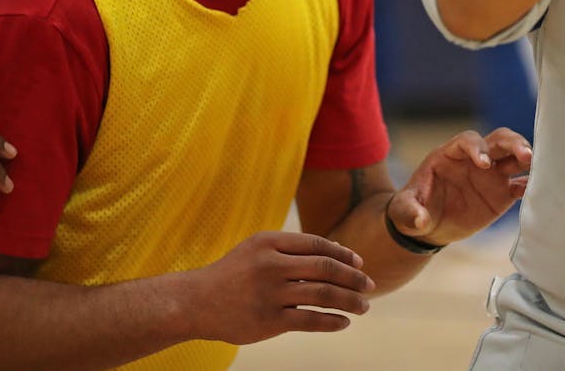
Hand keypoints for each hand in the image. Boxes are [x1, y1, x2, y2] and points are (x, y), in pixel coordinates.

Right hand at [188, 231, 373, 343]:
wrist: (194, 302)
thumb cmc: (233, 274)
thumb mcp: (258, 249)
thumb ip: (294, 247)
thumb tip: (339, 250)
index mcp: (269, 242)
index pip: (317, 244)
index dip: (343, 254)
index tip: (360, 264)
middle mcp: (271, 265)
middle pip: (326, 268)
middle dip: (353, 277)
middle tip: (370, 285)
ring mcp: (270, 294)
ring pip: (322, 294)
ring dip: (349, 301)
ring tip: (364, 307)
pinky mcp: (268, 321)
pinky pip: (309, 320)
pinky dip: (331, 321)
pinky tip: (343, 323)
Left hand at [387, 127, 530, 246]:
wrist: (428, 226)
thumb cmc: (413, 210)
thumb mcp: (403, 210)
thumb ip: (410, 211)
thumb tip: (420, 220)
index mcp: (451, 154)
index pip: (469, 140)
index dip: (477, 148)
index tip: (483, 164)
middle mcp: (475, 159)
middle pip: (499, 140)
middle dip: (513, 143)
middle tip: (524, 154)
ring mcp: (491, 175)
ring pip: (514, 157)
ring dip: (526, 158)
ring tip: (536, 166)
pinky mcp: (502, 194)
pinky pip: (520, 186)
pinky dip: (530, 185)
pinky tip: (537, 189)